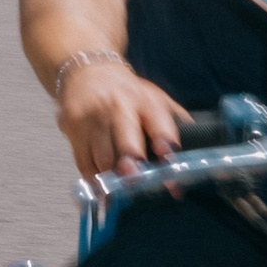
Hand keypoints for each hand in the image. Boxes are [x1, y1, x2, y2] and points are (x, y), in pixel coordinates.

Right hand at [54, 55, 187, 178]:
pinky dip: (95, 181)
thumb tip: (194, 163)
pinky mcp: (72, 128)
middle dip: (130, 159)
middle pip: (124, 137)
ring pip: (102, 156)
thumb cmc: (129, 94)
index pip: (157, 120)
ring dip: (113, 180)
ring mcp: (92, 117)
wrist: (87, 72)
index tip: (168, 156)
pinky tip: (103, 191)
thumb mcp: (156, 100)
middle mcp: (118, 106)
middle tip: (135, 180)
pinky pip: (84, 163)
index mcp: (145, 100)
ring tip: (121, 195)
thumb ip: (175, 126)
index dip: (164, 138)